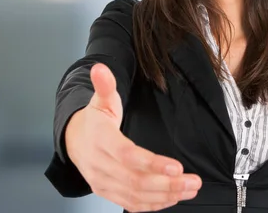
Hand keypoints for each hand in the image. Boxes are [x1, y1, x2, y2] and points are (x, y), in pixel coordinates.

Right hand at [65, 63, 201, 211]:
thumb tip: (100, 68)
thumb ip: (105, 85)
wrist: (73, 140)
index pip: (128, 155)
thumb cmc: (94, 120)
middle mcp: (100, 166)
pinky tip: (173, 198)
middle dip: (168, 184)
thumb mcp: (100, 100)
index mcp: (101, 141)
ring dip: (166, 195)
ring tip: (191, 189)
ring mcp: (103, 182)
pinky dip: (154, 204)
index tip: (177, 166)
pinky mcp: (107, 193)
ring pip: (136, 195)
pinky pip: (131, 203)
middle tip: (193, 181)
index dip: (153, 164)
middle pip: (136, 181)